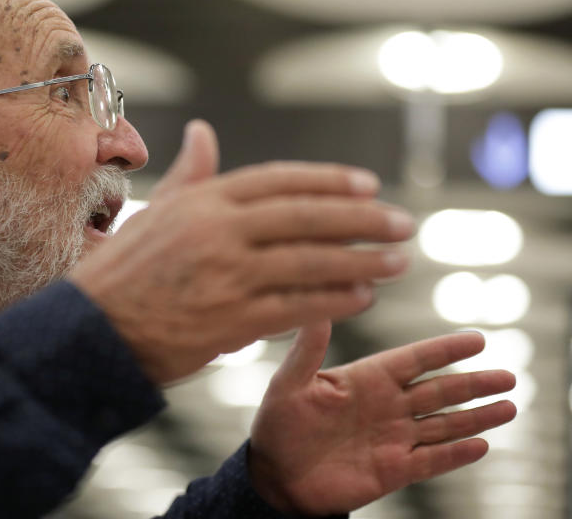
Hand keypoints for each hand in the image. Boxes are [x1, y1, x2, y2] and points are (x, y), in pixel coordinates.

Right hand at [70, 120, 415, 383]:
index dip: (329, 182)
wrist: (92, 332)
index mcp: (201, 200)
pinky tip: (361, 298)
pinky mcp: (233, 319)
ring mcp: (227, 274)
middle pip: (307, 216)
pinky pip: (299, 306)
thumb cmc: (122, 272)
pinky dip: (335, 300)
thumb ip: (190, 175)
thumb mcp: (154, 213)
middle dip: (362, 219)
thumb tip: (204, 131)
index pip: (279, 180)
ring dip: (362, 261)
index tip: (368, 186)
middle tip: (402, 223)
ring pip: (312, 261)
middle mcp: (218, 230)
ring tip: (396, 262)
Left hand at [247, 323, 516, 515]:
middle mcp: (385, 405)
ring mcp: (392, 438)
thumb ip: (307, 349)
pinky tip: (481, 445)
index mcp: (365, 379)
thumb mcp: (288, 383)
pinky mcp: (392, 470)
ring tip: (508, 406)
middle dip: (473, 383)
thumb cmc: (278, 424)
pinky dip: (456, 454)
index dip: (445, 350)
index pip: (414, 360)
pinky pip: (431, 460)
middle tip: (508, 376)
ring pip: (443, 424)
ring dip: (475, 417)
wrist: (274, 475)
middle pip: (439, 390)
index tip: (477, 340)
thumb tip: (318, 308)